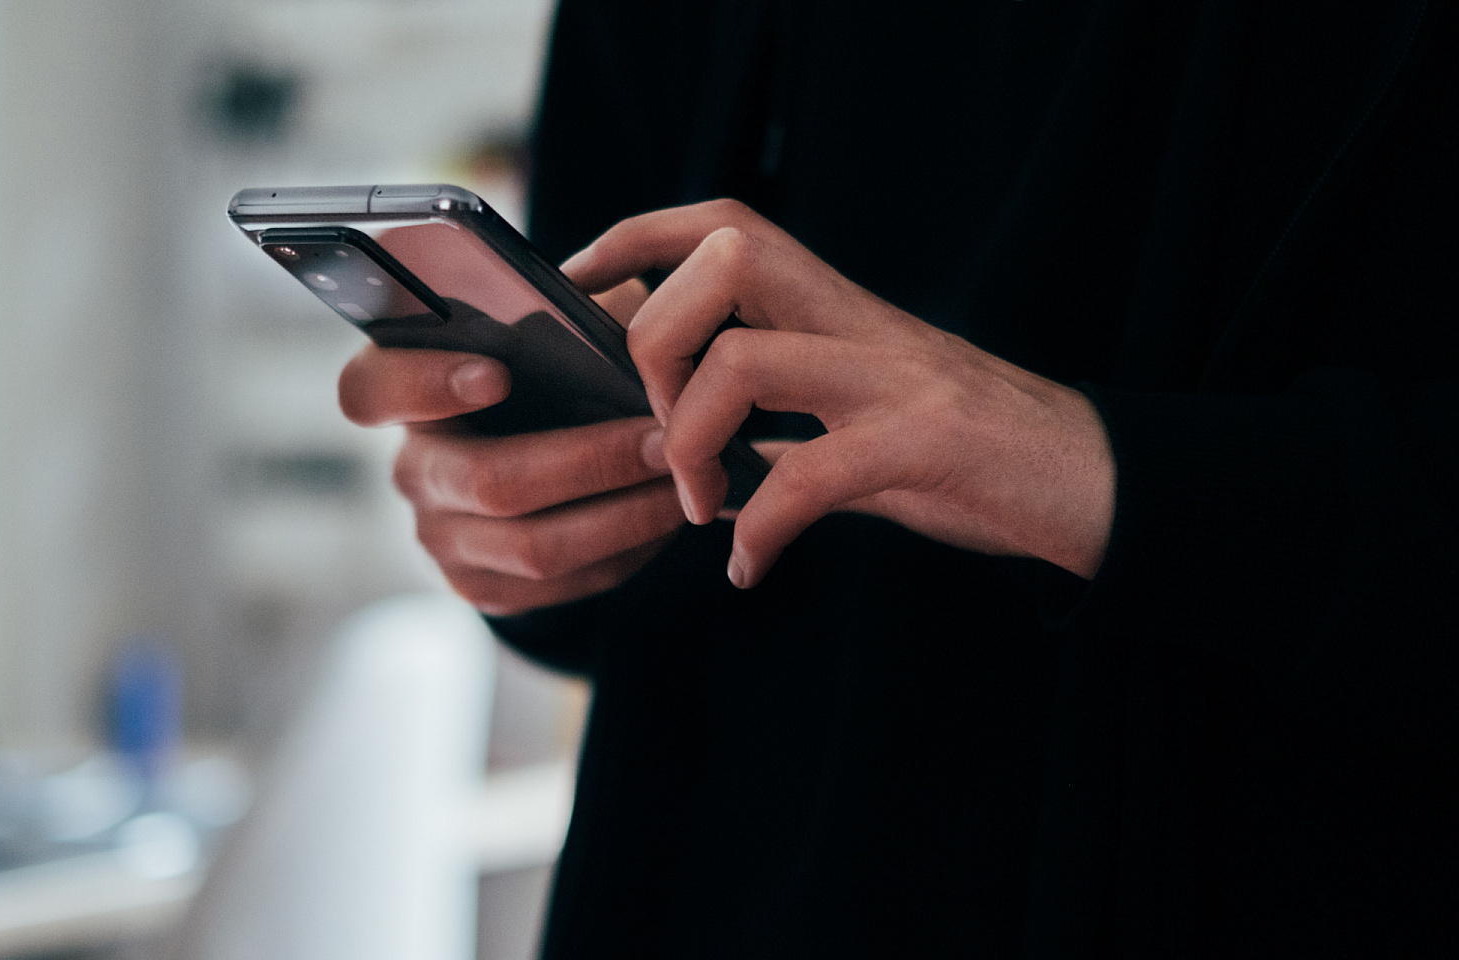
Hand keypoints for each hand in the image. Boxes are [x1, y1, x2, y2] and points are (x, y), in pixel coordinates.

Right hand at [337, 280, 687, 614]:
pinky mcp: (481, 586)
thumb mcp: (551, 327)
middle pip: (487, 481)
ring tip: (684, 482)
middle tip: (664, 440)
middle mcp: (412, 469)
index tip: (497, 373)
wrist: (541, 459)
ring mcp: (440, 537)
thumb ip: (568, 313)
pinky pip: (560, 585)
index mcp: (404, 389)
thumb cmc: (548, 372)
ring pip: (533, 547)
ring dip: (623, 515)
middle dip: (590, 462)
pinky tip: (664, 518)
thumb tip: (621, 319)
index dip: (425, 385)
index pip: (371, 389)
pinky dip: (624, 552)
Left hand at [562, 200, 1114, 587]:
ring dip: (693, 442)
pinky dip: (761, 529)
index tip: (580, 288)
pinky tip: (751, 567)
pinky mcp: (927, 444)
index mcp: (837, 310)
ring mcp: (895, 378)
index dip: (638, 239)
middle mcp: (861, 324)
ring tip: (699, 506)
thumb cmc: (972, 457)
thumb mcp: (864, 424)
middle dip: (655, 341)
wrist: (1095, 485)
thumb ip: (786, 426)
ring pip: (745, 361)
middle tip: (657, 431)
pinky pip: (811, 475)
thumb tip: (698, 454)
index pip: (724, 225)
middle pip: (723, 261)